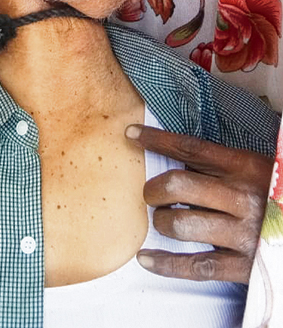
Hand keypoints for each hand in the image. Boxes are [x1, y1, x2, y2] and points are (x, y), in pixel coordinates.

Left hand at [125, 124, 273, 282]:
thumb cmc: (276, 193)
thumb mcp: (254, 167)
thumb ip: (219, 163)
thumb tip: (173, 155)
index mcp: (245, 167)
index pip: (190, 148)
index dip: (156, 139)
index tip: (132, 134)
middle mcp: (241, 198)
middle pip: (178, 185)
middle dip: (154, 188)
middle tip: (152, 193)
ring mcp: (241, 233)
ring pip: (180, 224)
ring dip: (160, 222)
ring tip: (161, 220)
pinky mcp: (242, 265)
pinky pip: (194, 265)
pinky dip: (164, 264)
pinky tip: (145, 258)